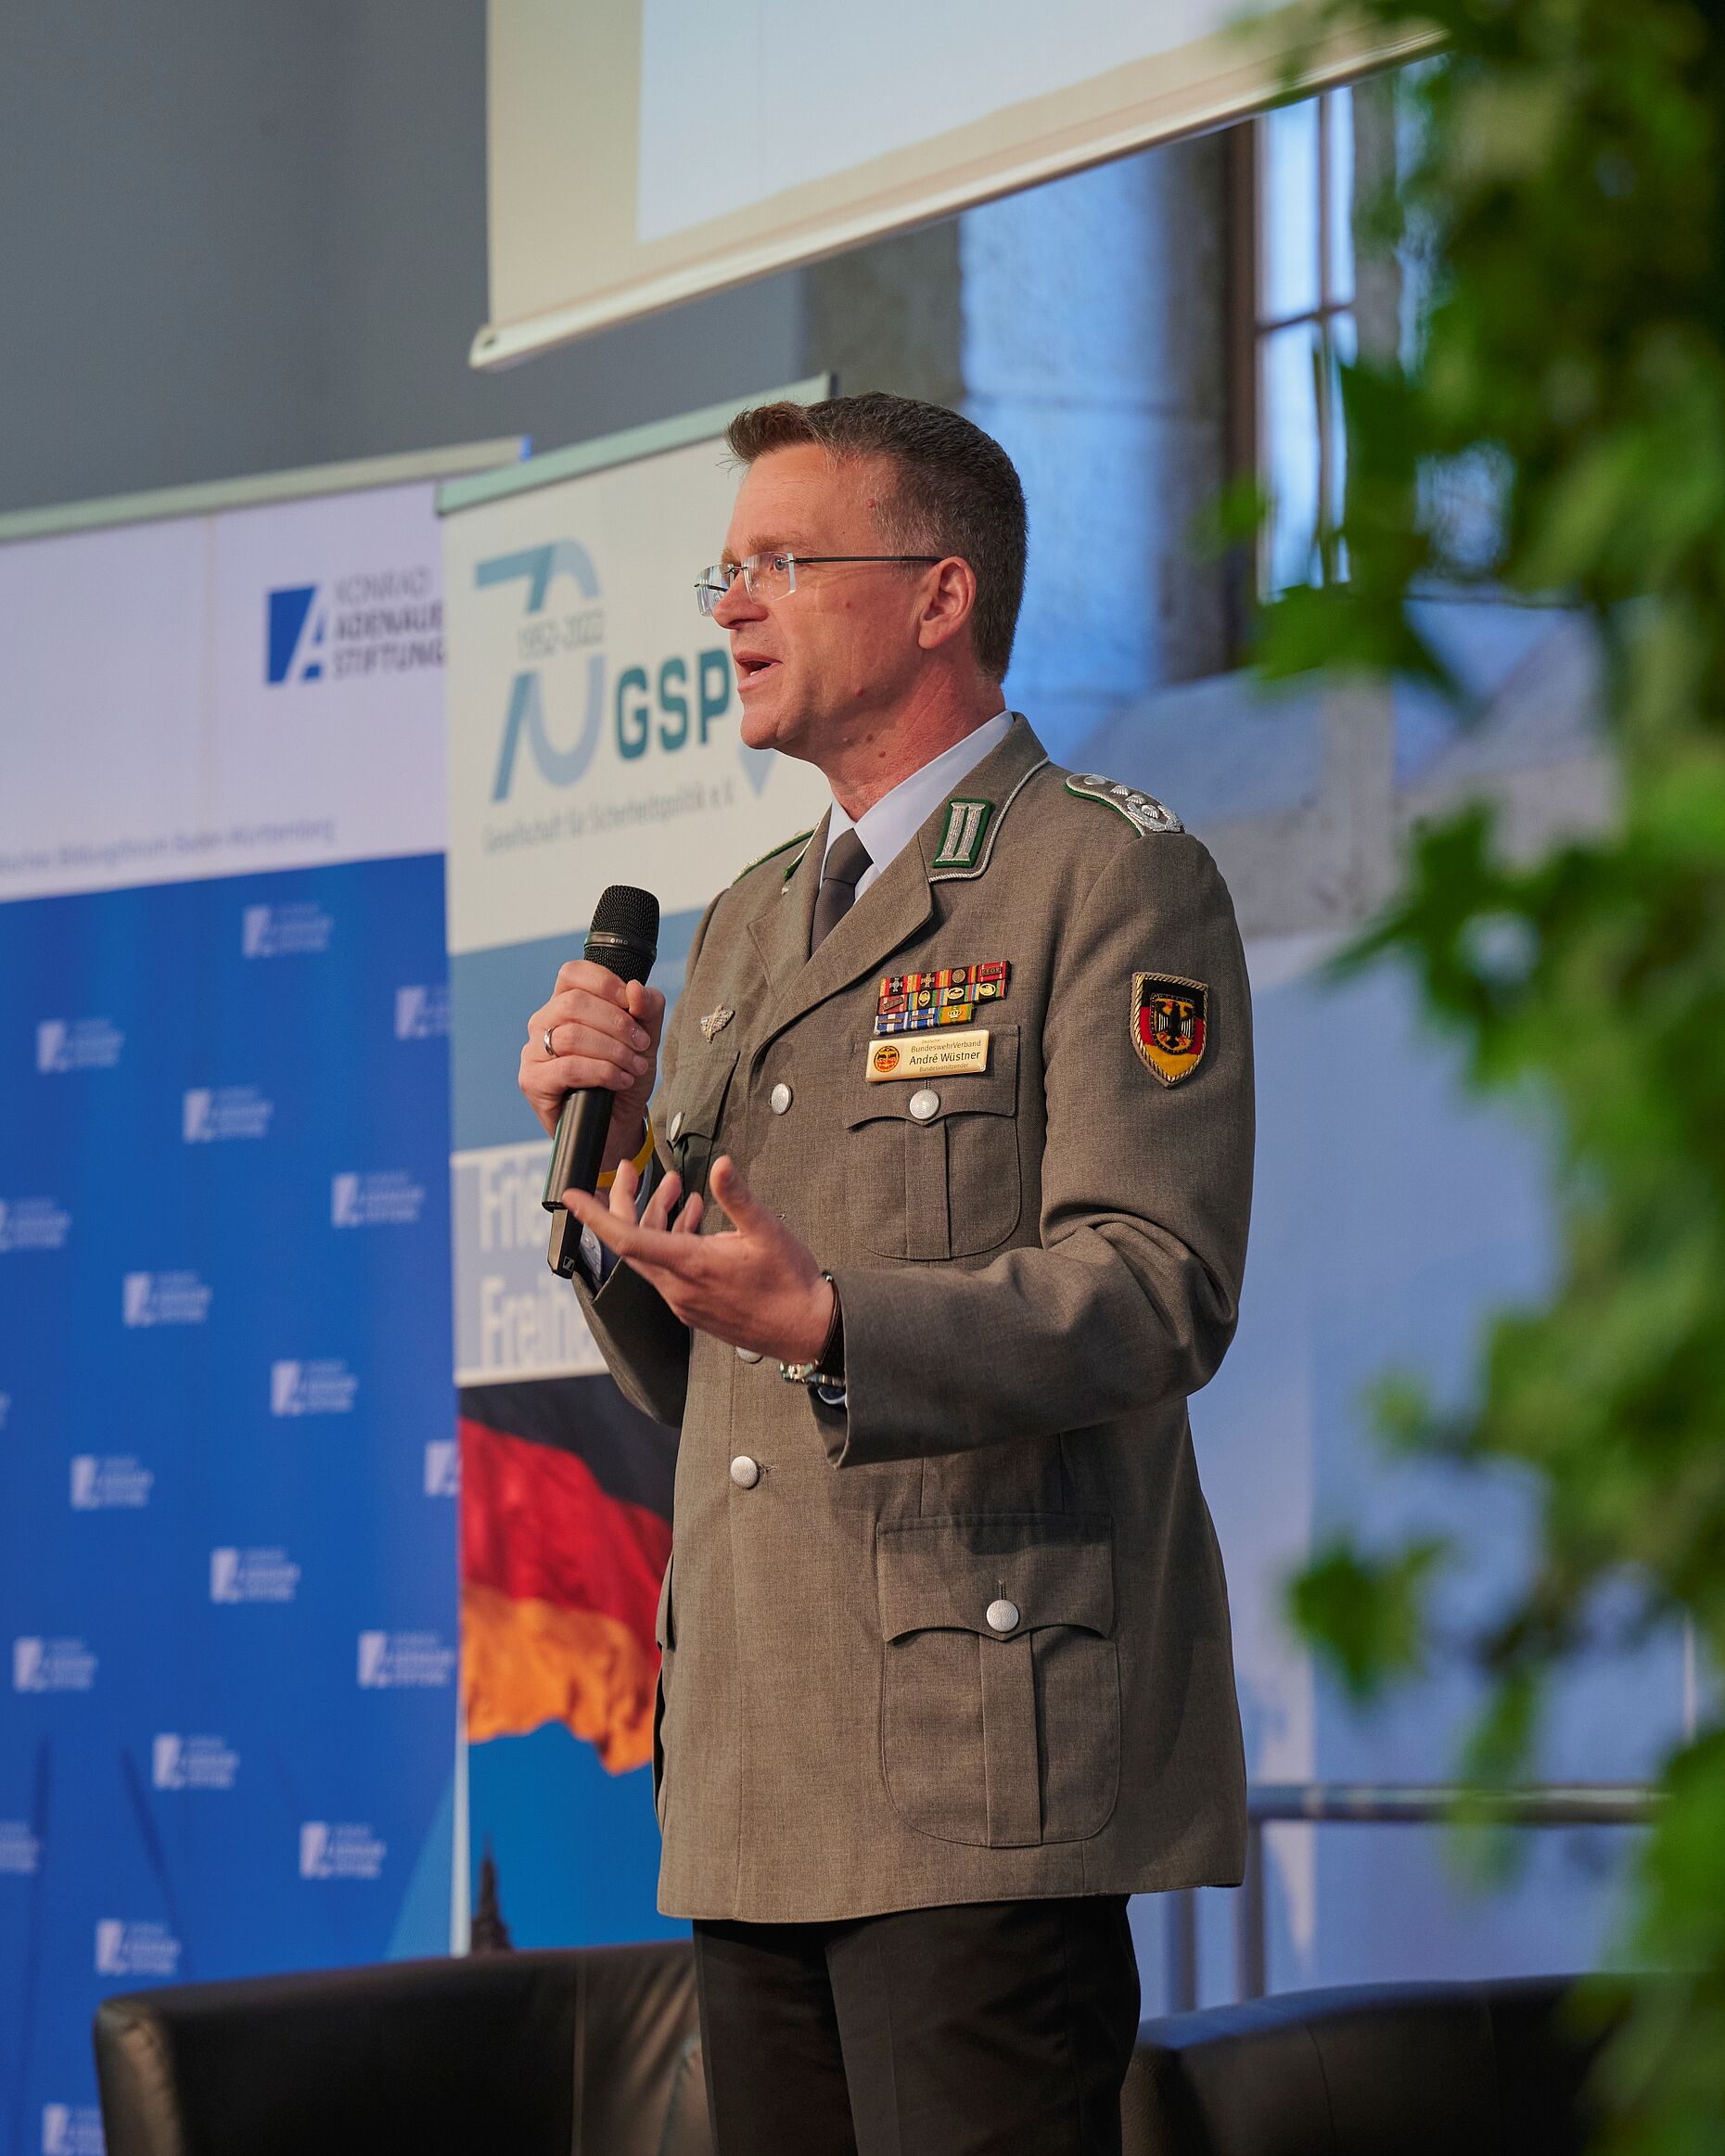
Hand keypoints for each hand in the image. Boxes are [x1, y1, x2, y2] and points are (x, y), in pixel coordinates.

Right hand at [521, 961, 666, 1171]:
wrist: (616, 1125)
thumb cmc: (624, 1076)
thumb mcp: (645, 1040)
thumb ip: (647, 1010)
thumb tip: (636, 988)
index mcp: (565, 1004)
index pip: (573, 973)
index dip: (605, 983)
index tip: (633, 1005)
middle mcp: (543, 1023)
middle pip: (573, 1003)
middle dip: (616, 1023)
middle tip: (642, 1045)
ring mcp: (533, 1051)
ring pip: (571, 1035)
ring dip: (613, 1051)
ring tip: (635, 1066)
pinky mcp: (532, 1081)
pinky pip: (568, 1067)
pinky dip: (602, 1072)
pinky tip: (620, 1081)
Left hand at [564, 1154, 834, 1363]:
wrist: (807, 1329)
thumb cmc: (790, 1283)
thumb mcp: (767, 1230)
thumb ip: (737, 1196)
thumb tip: (721, 1166)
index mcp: (690, 1265)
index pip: (626, 1238)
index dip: (595, 1215)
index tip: (572, 1196)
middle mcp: (678, 1287)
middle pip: (632, 1242)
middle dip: (626, 1202)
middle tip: (631, 1171)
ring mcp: (684, 1301)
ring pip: (652, 1255)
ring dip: (659, 1219)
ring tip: (680, 1191)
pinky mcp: (694, 1308)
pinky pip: (669, 1270)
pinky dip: (673, 1241)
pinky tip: (697, 1221)